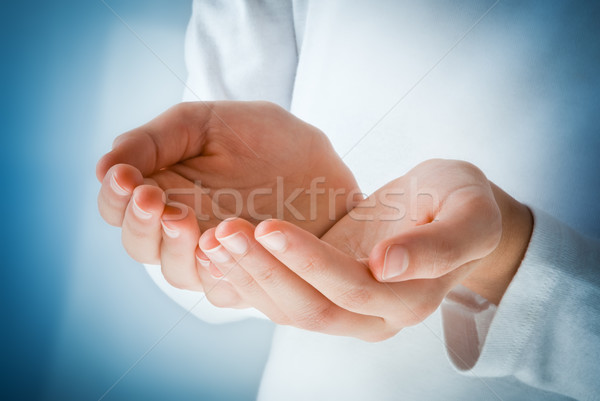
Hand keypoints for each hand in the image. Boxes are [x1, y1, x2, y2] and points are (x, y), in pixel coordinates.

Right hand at [96, 101, 358, 291]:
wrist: (326, 161)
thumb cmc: (267, 138)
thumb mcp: (209, 123)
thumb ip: (157, 140)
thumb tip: (105, 166)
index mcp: (166, 190)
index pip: (117, 207)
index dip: (114, 196)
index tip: (125, 176)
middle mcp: (184, 230)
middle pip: (141, 245)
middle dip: (140, 223)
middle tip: (152, 197)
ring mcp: (217, 256)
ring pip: (178, 273)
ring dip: (174, 248)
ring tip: (182, 216)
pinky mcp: (252, 276)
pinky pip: (225, 289)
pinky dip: (217, 271)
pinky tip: (219, 244)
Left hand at [198, 159, 532, 339]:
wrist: (447, 212)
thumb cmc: (462, 204)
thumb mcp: (469, 212)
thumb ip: (440, 244)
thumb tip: (389, 265)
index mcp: (411, 298)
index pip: (353, 287)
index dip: (309, 262)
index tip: (268, 226)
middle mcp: (375, 316)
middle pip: (311, 307)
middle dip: (265, 270)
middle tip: (223, 231)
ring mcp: (347, 309)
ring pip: (289, 308)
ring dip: (249, 277)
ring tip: (212, 239)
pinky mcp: (325, 293)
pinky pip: (282, 297)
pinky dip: (250, 277)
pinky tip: (221, 251)